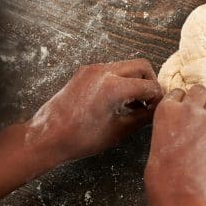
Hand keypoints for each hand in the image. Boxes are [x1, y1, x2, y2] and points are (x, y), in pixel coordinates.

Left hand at [28, 59, 162, 164]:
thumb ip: (142, 117)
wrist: (46, 137)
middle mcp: (103, 72)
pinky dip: (120, 80)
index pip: (149, 85)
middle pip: (141, 66)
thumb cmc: (80, 139)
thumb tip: (155, 111)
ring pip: (126, 66)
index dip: (158, 97)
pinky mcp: (84, 72)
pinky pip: (110, 70)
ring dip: (135, 80)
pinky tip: (119, 100)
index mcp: (114, 87)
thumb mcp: (118, 131)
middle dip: (150, 82)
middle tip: (150, 101)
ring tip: (135, 103)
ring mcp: (92, 69)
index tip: (159, 107)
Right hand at [145, 85, 205, 205]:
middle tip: (196, 110)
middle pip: (199, 90)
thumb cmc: (162, 173)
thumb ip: (171, 125)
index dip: (180, 100)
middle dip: (199, 98)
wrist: (180, 193)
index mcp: (168, 110)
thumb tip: (180, 124)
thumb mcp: (157, 140)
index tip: (181, 107)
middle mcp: (189, 111)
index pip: (178, 92)